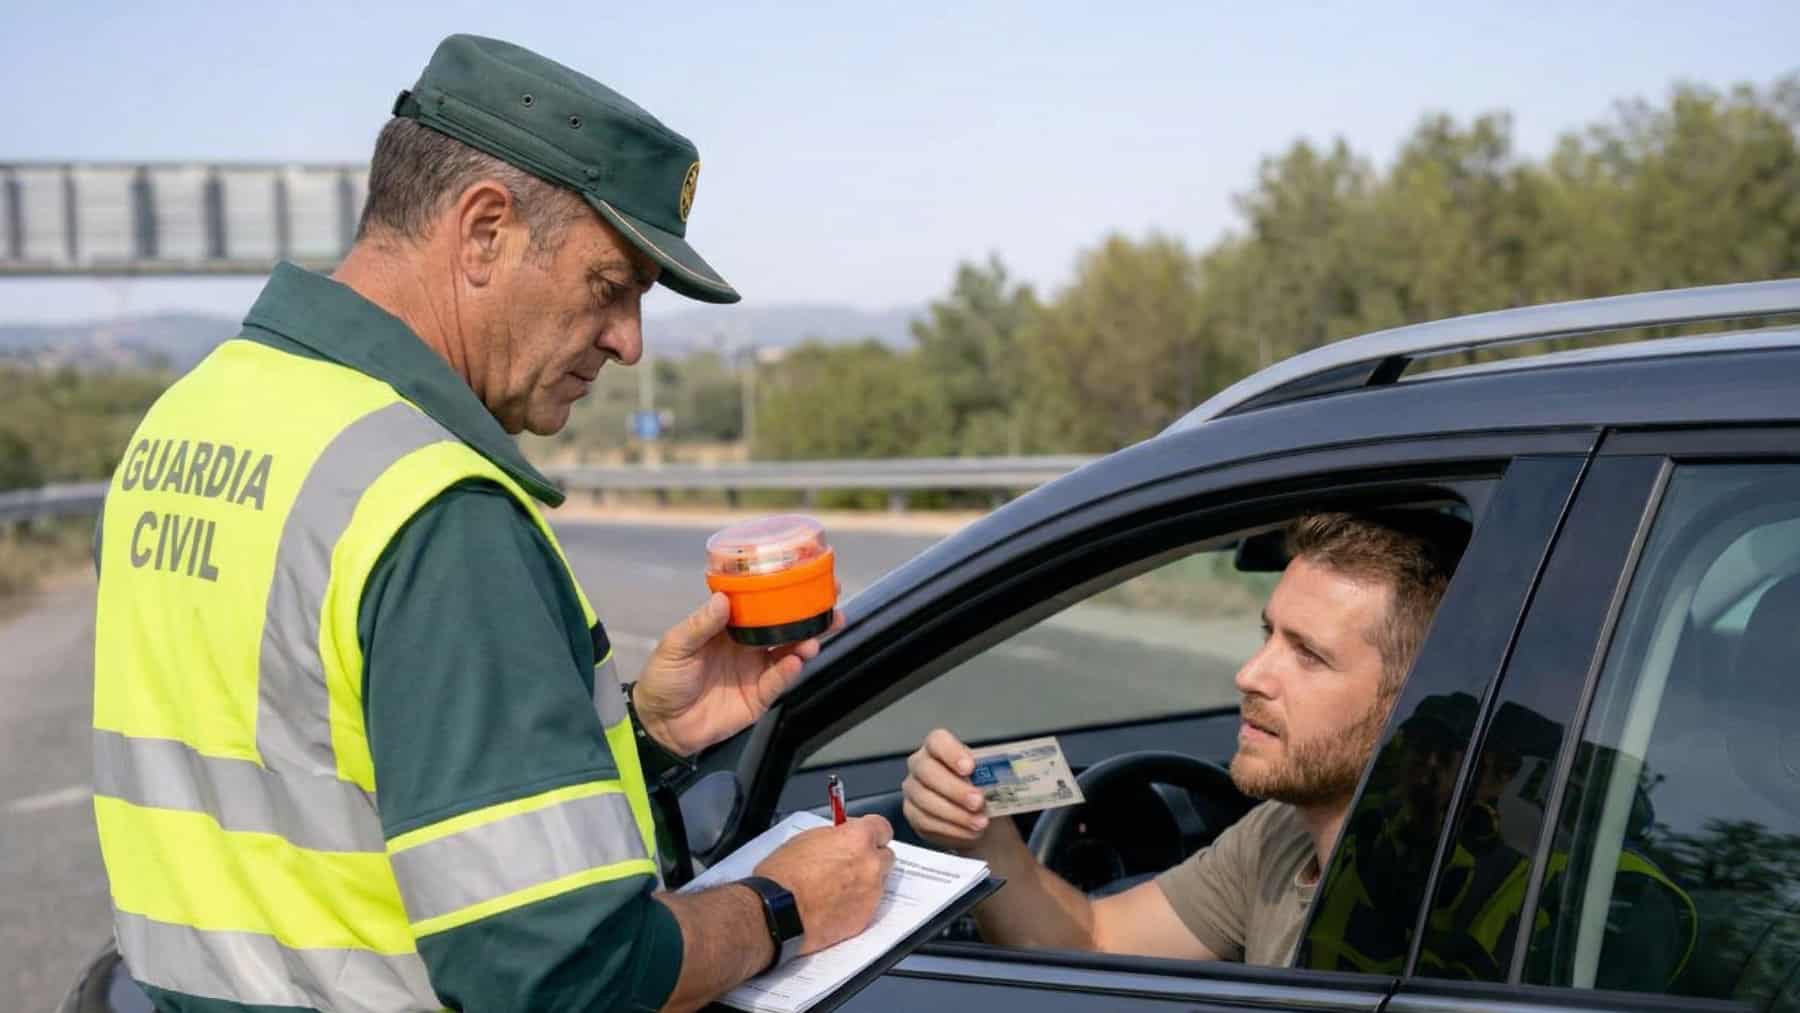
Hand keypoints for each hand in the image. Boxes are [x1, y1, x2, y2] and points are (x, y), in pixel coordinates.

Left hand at [632, 593, 842, 755]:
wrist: (660, 725)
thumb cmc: (663, 679)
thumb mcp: (675, 646)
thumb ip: (700, 625)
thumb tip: (723, 600)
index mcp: (729, 627)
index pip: (762, 605)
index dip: (784, 593)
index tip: (805, 580)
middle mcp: (747, 646)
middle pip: (785, 628)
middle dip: (810, 618)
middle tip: (831, 608)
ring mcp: (755, 671)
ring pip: (789, 653)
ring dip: (805, 643)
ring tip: (813, 638)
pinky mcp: (758, 697)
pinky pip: (778, 682)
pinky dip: (788, 671)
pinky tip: (796, 661)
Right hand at [754, 816, 894, 954]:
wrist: (777, 912)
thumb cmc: (785, 875)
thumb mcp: (807, 838)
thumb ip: (835, 836)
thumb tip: (842, 837)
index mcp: (858, 839)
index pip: (883, 828)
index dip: (872, 832)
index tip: (863, 836)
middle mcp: (871, 865)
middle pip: (885, 856)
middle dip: (871, 858)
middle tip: (850, 862)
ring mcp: (871, 893)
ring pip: (878, 883)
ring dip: (865, 882)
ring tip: (837, 888)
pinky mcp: (865, 918)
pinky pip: (868, 906)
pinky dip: (857, 905)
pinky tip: (835, 905)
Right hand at [902, 728, 1007, 851]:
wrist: (975, 812)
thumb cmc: (980, 785)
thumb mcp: (988, 774)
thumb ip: (990, 771)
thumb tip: (1004, 775)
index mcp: (938, 746)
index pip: (937, 741)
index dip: (951, 753)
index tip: (970, 767)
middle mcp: (920, 764)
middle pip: (928, 771)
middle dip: (955, 789)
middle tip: (978, 802)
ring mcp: (913, 789)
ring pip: (925, 799)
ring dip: (956, 814)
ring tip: (979, 822)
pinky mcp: (912, 813)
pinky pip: (925, 821)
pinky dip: (951, 828)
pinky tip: (968, 831)